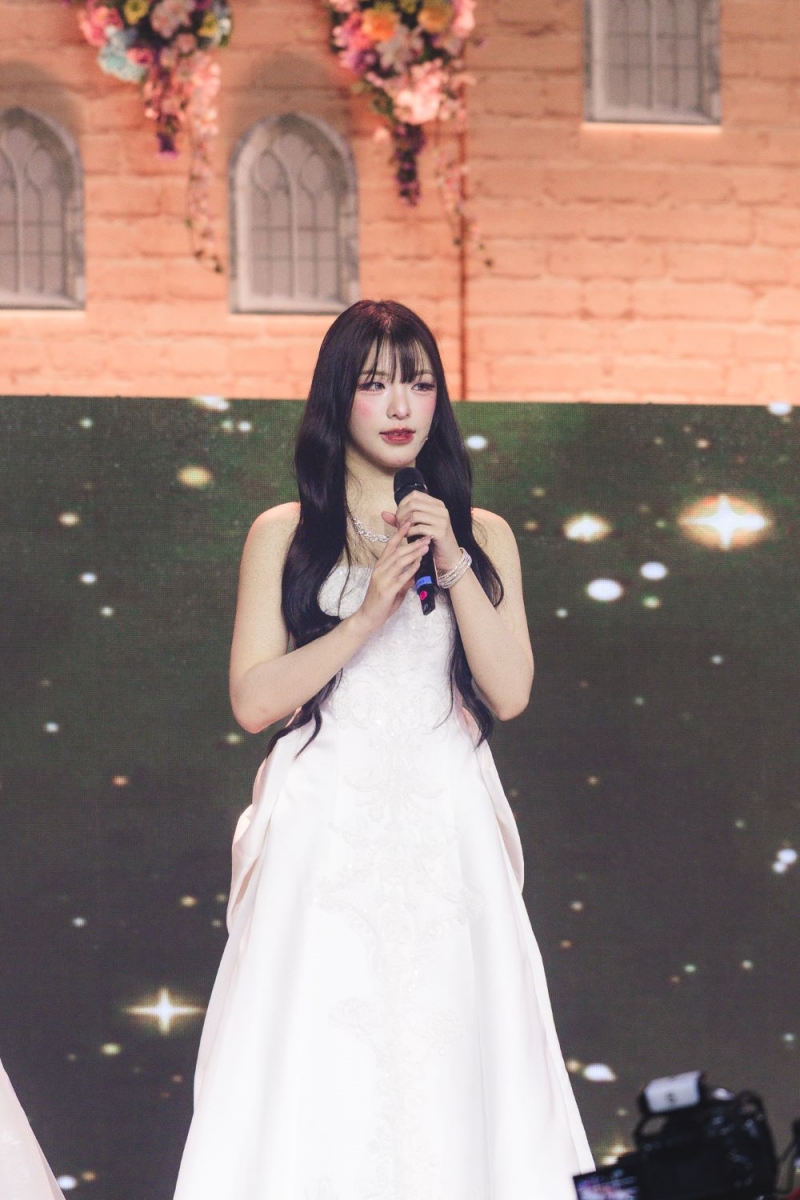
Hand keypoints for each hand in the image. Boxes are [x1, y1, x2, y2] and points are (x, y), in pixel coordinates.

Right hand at [352, 518, 431, 634]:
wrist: (368, 618)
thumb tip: (414, 571)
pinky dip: (411, 569)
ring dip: (413, 553)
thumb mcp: (393, 587)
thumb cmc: (380, 603)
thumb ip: (403, 578)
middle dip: (412, 543)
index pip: (389, 546)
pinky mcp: (387, 590)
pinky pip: (401, 577)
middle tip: (425, 535)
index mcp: (380, 567)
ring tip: (425, 547)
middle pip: (397, 551)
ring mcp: (382, 580)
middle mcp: (380, 570)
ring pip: (399, 561)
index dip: (399, 533)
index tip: (408, 522)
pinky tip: (419, 564)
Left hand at [381, 489, 460, 574]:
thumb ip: (401, 519)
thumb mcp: (417, 526)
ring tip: (402, 532)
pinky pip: (419, 528)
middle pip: (413, 504)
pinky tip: (408, 537)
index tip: (399, 516)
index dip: (402, 504)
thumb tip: (384, 514)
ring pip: (415, 515)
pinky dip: (409, 532)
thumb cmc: (432, 539)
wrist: (448, 556)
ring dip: (404, 524)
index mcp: (436, 504)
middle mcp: (441, 509)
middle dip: (401, 514)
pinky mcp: (440, 531)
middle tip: (398, 525)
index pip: (414, 495)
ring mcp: (442, 519)